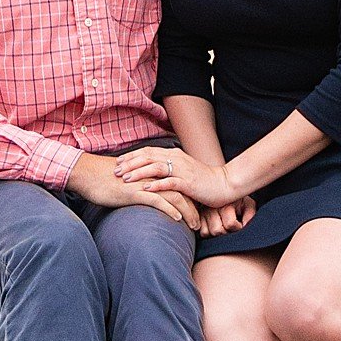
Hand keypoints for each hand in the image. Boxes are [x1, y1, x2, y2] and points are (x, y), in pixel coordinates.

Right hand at [66, 151, 189, 219]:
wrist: (87, 174)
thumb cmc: (103, 178)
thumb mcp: (125, 181)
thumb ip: (138, 186)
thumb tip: (145, 196)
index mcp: (150, 172)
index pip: (176, 183)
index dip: (188, 196)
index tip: (196, 210)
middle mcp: (150, 175)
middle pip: (180, 189)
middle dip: (193, 206)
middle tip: (200, 221)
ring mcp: (143, 183)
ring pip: (173, 196)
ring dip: (186, 211)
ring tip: (194, 225)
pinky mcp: (134, 192)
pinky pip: (157, 201)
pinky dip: (170, 210)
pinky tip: (178, 219)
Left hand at [114, 143, 238, 209]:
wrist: (225, 184)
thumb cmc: (203, 180)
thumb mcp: (183, 170)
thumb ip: (169, 168)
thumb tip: (151, 172)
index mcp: (174, 154)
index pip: (148, 151)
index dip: (132, 156)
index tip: (118, 162)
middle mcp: (177, 159)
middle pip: (148, 156)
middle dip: (130, 163)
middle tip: (115, 170)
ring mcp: (183, 170)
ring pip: (156, 167)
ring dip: (139, 172)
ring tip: (125, 178)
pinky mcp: (189, 183)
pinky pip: (170, 182)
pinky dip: (156, 184)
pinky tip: (145, 189)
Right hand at [199, 196, 256, 236]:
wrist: (226, 189)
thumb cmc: (238, 201)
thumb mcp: (247, 204)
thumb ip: (250, 215)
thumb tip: (245, 226)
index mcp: (225, 204)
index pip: (229, 224)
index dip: (237, 227)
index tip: (240, 224)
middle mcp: (211, 207)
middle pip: (217, 230)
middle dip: (226, 232)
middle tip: (231, 227)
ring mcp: (203, 212)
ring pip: (207, 232)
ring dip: (217, 233)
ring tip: (223, 226)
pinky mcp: (198, 216)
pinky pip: (202, 232)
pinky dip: (208, 232)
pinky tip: (215, 227)